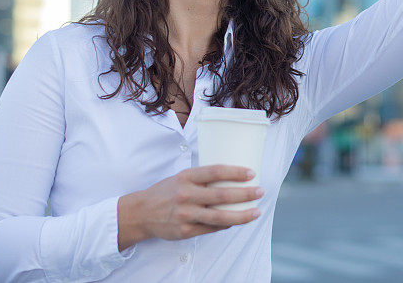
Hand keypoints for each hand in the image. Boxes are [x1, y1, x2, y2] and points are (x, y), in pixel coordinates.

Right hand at [129, 165, 262, 241]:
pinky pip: (212, 228)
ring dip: (241, 215)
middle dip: (245, 194)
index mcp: (186, 177)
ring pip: (220, 217)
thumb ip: (202, 179)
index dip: (235, 172)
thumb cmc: (166, 192)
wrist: (141, 212)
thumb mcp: (181, 178)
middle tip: (260, 191)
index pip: (215, 171)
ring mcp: (186, 214)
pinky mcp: (186, 230)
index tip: (251, 173)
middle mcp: (186, 195)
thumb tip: (231, 179)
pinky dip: (226, 225)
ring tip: (256, 212)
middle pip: (221, 195)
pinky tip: (236, 221)